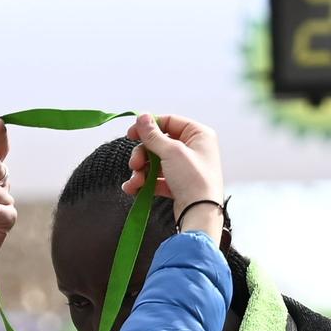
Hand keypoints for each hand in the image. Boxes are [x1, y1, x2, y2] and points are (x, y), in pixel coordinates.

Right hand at [125, 114, 223, 231]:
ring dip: (141, 171)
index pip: (169, 122)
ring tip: (135, 182)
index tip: (131, 134)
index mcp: (199, 134)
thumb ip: (153, 135)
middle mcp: (194, 149)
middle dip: (142, 154)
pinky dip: (145, 183)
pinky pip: (157, 178)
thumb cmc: (193, 179)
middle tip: (134, 164)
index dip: (148, 126)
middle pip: (158, 143)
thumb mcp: (171, 151)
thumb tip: (142, 116)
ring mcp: (185, 167)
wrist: (200, 214)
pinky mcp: (178, 184)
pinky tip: (133, 189)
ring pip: (155, 162)